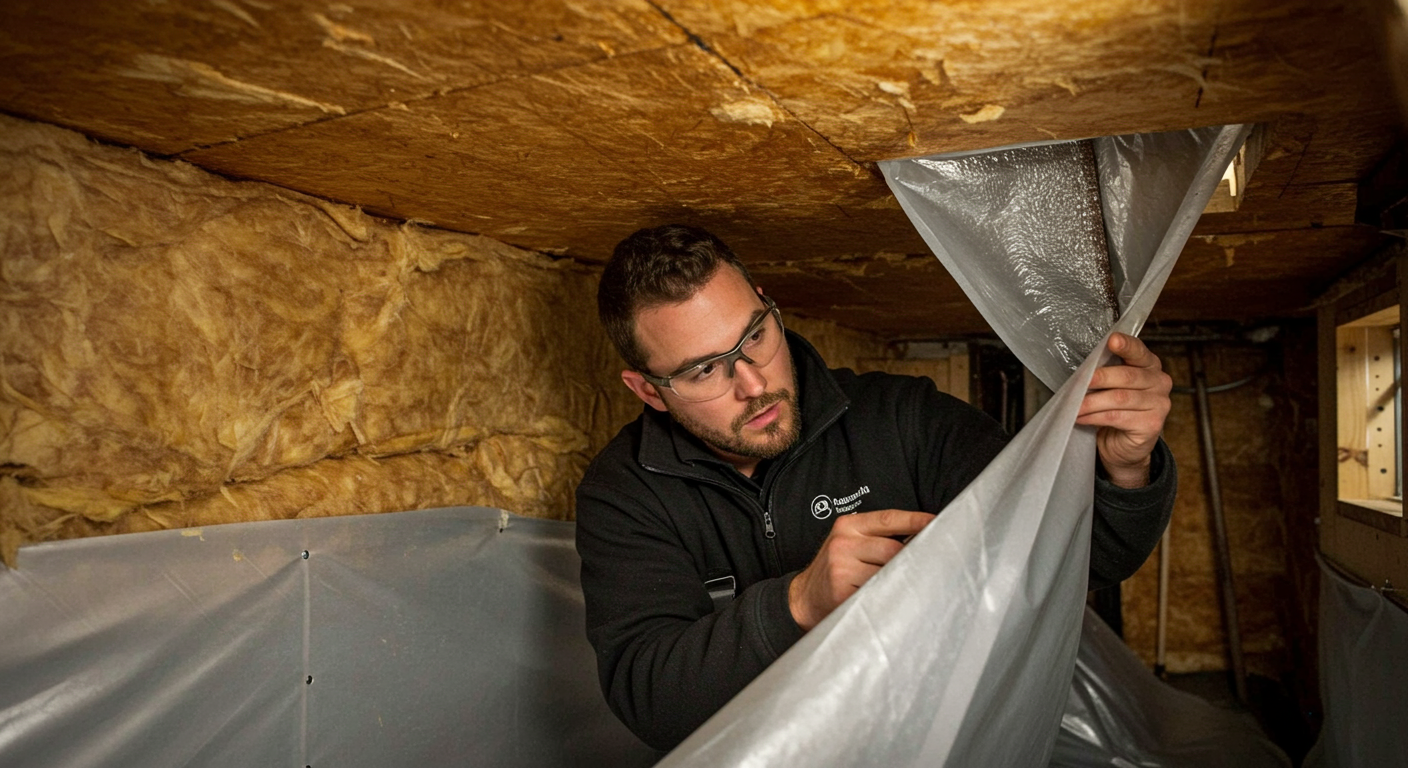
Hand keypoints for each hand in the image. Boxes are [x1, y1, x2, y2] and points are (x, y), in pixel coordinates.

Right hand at [788, 509, 934, 630]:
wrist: (804, 597)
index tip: (937, 523)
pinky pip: (877, 593)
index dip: (916, 521)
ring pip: (888, 573)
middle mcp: (843, 543)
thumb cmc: (836, 568)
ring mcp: (841, 568)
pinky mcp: (842, 591)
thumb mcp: (849, 542)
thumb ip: (877, 536)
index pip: (889, 519)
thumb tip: (922, 538)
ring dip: (901, 581)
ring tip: (907, 587)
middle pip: (894, 549)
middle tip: (928, 568)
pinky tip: (890, 599)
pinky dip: (888, 597)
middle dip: (911, 560)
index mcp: (848, 525)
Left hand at [1077, 332, 1171, 487]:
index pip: (1139, 351)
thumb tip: (1083, 369)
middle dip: (1099, 378)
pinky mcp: (1152, 424)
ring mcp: (1159, 404)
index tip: (1112, 340)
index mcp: (1150, 366)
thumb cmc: (1117, 410)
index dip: (1126, 345)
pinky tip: (1081, 417)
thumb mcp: (1112, 387)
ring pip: (1119, 398)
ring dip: (1091, 402)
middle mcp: (1160, 382)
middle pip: (1127, 376)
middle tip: (1078, 383)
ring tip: (1074, 405)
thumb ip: (1106, 374)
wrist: (1124, 446)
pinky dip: (1094, 417)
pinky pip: (1117, 417)